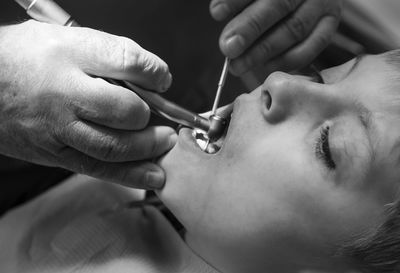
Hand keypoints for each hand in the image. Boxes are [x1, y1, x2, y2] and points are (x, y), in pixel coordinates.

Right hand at [0, 20, 175, 188]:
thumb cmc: (27, 59)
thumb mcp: (69, 40)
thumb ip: (114, 54)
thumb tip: (155, 76)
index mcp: (68, 55)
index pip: (125, 60)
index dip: (153, 72)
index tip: (161, 79)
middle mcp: (62, 93)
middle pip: (122, 110)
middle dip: (150, 116)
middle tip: (165, 120)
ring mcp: (57, 129)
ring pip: (113, 147)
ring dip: (148, 149)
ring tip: (165, 144)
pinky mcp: (55, 154)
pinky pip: (97, 168)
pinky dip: (129, 175)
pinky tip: (151, 176)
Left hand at [210, 0, 342, 74]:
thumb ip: (238, 0)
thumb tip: (218, 12)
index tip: (216, 13)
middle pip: (278, 5)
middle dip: (249, 29)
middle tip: (227, 49)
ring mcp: (323, 4)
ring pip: (294, 29)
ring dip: (262, 51)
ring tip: (238, 65)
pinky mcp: (329, 24)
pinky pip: (310, 47)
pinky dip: (285, 60)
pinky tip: (264, 66)